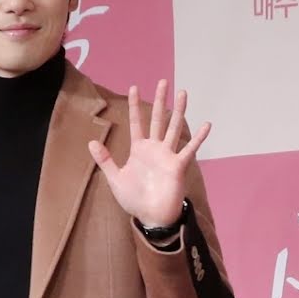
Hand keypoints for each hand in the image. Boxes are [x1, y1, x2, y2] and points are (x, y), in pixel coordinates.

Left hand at [88, 80, 210, 227]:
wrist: (151, 216)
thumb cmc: (134, 199)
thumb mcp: (115, 179)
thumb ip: (105, 160)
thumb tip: (91, 142)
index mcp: (139, 150)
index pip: (136, 123)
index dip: (134, 106)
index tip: (134, 87)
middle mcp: (155, 148)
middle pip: (157, 119)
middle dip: (160, 100)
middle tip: (163, 81)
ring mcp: (168, 155)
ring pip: (174, 128)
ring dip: (179, 110)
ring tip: (183, 92)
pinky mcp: (178, 165)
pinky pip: (190, 149)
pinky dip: (198, 138)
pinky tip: (207, 125)